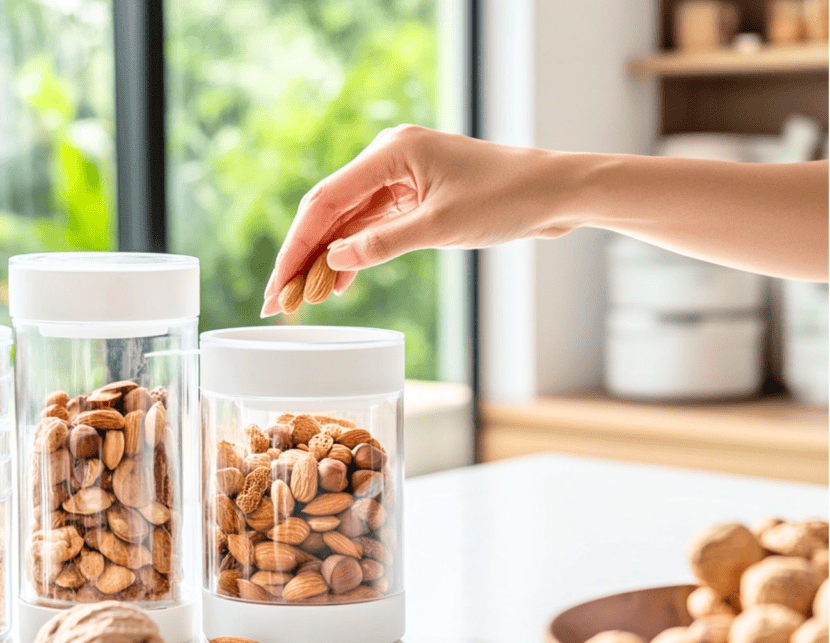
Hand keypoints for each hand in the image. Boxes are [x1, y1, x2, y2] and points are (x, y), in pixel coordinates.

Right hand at [261, 124, 578, 315]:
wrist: (557, 193)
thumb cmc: (507, 199)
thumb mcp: (440, 227)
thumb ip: (382, 243)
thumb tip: (333, 261)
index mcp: (390, 151)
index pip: (325, 202)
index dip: (296, 247)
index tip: (277, 285)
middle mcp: (389, 158)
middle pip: (330, 210)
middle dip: (303, 256)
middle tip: (279, 299)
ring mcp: (402, 176)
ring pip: (349, 220)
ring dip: (328, 258)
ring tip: (304, 299)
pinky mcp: (416, 195)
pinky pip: (373, 224)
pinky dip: (356, 252)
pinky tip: (340, 282)